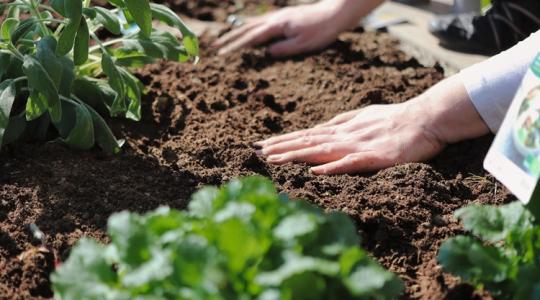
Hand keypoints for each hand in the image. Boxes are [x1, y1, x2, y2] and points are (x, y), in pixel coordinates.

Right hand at [213, 1, 362, 56]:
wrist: (336, 13)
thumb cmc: (321, 31)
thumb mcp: (303, 45)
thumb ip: (283, 49)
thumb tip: (266, 53)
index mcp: (278, 26)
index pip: (252, 38)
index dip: (236, 46)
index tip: (223, 54)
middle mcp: (276, 18)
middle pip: (248, 29)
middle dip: (231, 38)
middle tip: (216, 47)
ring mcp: (280, 16)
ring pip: (253, 23)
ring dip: (238, 31)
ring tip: (226, 38)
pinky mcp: (285, 16)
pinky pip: (262, 21)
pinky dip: (251, 25)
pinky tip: (249, 28)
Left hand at [254, 76, 489, 174]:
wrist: (427, 117)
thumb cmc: (397, 118)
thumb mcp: (364, 117)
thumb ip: (343, 122)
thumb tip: (322, 127)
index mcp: (342, 129)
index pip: (307, 135)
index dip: (284, 140)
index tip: (262, 145)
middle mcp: (345, 136)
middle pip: (307, 141)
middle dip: (281, 147)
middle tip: (255, 152)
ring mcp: (359, 146)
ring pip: (322, 150)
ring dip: (296, 155)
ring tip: (273, 160)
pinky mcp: (376, 157)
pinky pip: (351, 163)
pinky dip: (332, 167)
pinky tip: (315, 171)